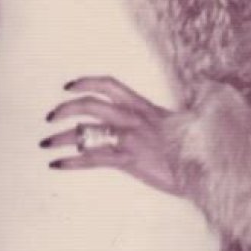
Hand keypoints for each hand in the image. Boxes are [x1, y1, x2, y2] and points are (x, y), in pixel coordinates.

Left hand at [41, 76, 180, 195]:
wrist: (204, 167)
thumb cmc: (193, 148)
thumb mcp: (182, 122)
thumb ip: (168, 112)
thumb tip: (175, 101)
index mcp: (142, 107)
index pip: (110, 85)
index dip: (86, 82)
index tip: (69, 86)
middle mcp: (133, 119)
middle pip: (90, 105)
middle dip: (65, 108)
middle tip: (50, 116)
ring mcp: (130, 139)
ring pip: (86, 132)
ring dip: (61, 137)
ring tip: (46, 143)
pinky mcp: (128, 161)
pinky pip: (92, 159)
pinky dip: (71, 162)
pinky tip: (57, 165)